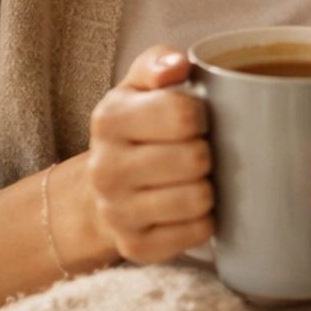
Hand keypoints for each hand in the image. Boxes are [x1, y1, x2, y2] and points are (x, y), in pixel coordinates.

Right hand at [84, 46, 212, 265]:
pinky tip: (189, 208)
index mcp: (109, 119)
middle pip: (194, 159)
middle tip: (197, 152)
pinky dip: (204, 220)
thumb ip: (159, 63)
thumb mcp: (140, 86)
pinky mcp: (136, 247)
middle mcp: (105, 168)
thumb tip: (178, 65)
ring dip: (208, 188)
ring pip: (197, 199)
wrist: (102, 188)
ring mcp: (117, 212)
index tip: (196, 120)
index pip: (182, 114)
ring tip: (194, 179)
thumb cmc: (137, 129)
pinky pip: (197, 232)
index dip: (201, 116)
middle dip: (206, 153)